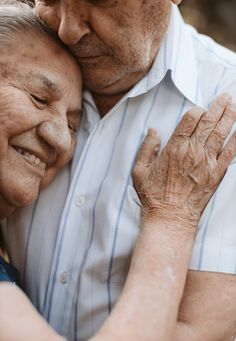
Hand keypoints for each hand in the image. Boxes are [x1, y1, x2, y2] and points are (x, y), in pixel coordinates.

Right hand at [132, 94, 235, 228]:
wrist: (170, 218)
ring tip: (233, 105)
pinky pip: (230, 153)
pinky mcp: (216, 174)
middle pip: (209, 122)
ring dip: (229, 117)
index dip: (196, 110)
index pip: (190, 120)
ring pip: (221, 134)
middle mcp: (193, 152)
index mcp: (174, 148)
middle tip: (225, 96)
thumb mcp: (140, 170)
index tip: (199, 109)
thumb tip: (154, 130)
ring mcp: (207, 163)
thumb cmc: (153, 195)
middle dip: (218, 107)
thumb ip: (147, 148)